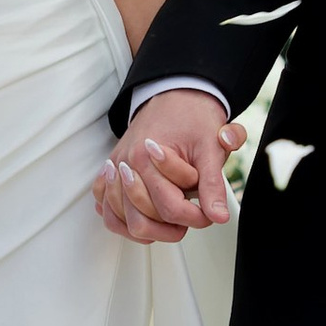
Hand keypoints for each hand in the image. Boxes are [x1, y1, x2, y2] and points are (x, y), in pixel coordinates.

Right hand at [95, 91, 243, 243]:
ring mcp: (114, 169)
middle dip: (172, 226)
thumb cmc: (193, 118)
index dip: (196, 218)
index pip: (171, 209)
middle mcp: (125, 164)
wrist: (176, 95)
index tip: (210, 214)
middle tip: (193, 216)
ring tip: (171, 221)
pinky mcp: (109, 173)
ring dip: (150, 229)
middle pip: (142, 220)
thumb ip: (213, 185)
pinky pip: (106, 210)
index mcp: (147, 156)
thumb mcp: (211, 149)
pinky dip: (123, 221)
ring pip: (122, 221)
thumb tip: (219, 216)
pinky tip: (144, 219)